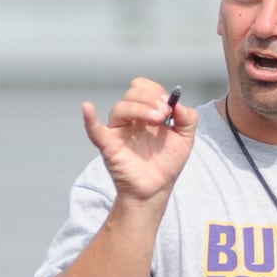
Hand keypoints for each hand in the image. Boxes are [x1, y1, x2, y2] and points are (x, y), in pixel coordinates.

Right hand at [82, 78, 197, 203]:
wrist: (157, 188)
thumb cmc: (167, 164)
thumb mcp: (186, 139)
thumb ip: (188, 119)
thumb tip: (178, 103)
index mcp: (145, 112)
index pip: (143, 88)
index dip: (156, 91)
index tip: (169, 105)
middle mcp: (130, 119)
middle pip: (131, 93)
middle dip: (150, 99)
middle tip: (164, 114)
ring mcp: (118, 131)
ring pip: (120, 108)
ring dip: (140, 108)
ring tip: (157, 119)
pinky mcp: (109, 146)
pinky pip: (95, 131)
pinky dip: (90, 119)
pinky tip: (87, 108)